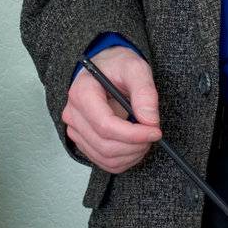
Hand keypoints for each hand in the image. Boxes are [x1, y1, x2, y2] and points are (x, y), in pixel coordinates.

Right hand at [63, 47, 162, 172]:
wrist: (105, 69)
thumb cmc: (116, 66)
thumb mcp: (135, 68)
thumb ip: (144, 92)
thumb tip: (150, 120)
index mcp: (82, 93)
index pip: (105, 125)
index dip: (133, 134)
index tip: (155, 131)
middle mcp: (73, 114)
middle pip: (105, 145)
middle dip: (135, 145)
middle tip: (154, 134)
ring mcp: (76, 130)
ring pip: (105, 157)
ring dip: (131, 154)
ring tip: (145, 138)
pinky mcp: (83, 141)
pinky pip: (104, 161)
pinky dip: (124, 160)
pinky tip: (135, 146)